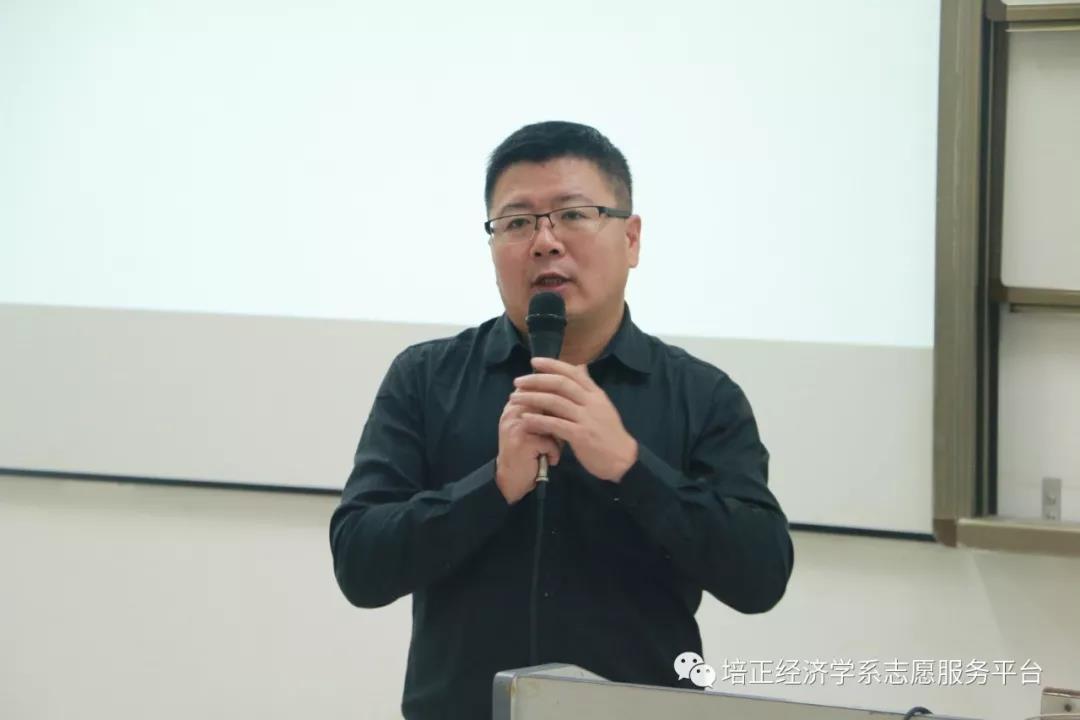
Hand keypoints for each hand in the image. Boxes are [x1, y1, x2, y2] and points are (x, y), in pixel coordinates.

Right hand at [495, 391, 561, 504]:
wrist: (512, 480)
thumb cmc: (529, 451)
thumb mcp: (532, 426)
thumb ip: (543, 409)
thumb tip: (568, 393)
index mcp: (516, 404)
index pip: (539, 389)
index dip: (556, 397)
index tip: (566, 409)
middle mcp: (513, 412)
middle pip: (547, 403)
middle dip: (559, 418)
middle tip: (563, 430)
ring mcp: (517, 426)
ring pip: (551, 422)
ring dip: (557, 437)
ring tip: (555, 446)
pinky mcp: (523, 442)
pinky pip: (550, 442)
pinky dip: (554, 452)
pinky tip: (549, 459)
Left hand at [510, 357, 638, 482]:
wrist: (622, 459)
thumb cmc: (609, 433)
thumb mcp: (602, 405)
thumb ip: (588, 387)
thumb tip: (580, 366)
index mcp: (596, 394)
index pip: (573, 372)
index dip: (552, 364)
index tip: (534, 361)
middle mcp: (591, 402)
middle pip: (560, 384)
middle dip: (536, 380)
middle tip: (518, 381)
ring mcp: (586, 419)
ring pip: (555, 402)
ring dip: (532, 398)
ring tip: (514, 398)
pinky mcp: (581, 436)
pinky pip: (555, 424)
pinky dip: (538, 420)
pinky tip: (525, 418)